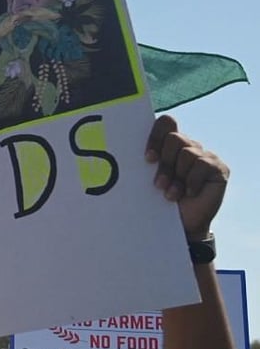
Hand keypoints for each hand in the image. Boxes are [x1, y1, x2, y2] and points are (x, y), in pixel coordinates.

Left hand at [145, 115, 228, 239]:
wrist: (180, 225)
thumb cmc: (159, 201)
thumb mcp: (148, 179)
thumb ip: (146, 161)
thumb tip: (129, 149)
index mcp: (169, 144)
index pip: (166, 123)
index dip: (155, 136)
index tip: (148, 158)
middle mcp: (188, 146)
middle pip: (174, 137)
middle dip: (164, 162)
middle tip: (159, 183)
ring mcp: (205, 156)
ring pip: (187, 152)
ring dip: (176, 176)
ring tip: (171, 194)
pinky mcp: (218, 168)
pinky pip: (202, 164)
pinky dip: (192, 181)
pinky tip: (189, 193)